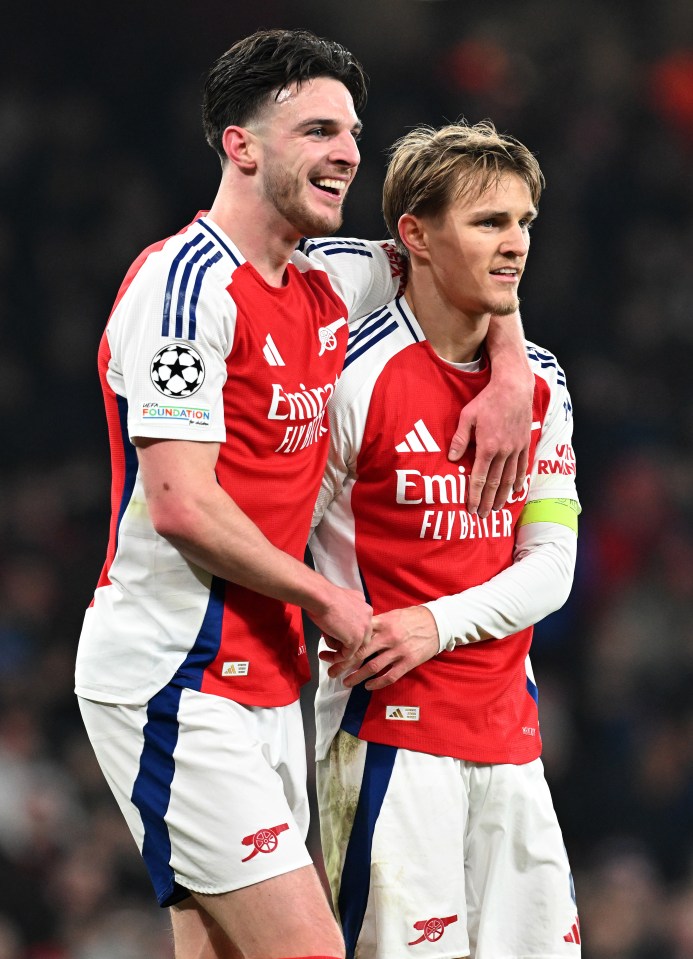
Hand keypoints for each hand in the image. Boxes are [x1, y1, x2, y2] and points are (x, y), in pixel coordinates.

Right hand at [309, 585, 371, 659]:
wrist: (321, 597)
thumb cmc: (324, 597)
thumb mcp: (340, 603)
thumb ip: (346, 613)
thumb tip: (339, 627)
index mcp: (365, 607)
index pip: (362, 627)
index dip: (349, 634)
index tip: (337, 638)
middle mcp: (368, 618)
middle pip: (361, 638)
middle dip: (346, 644)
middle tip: (332, 647)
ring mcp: (364, 630)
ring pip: (354, 648)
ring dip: (339, 652)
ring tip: (325, 653)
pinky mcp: (355, 640)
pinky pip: (346, 655)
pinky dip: (335, 658)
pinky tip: (324, 655)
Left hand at [321, 606, 438, 690]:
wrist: (438, 623)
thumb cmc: (412, 617)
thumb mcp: (392, 615)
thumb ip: (375, 623)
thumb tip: (355, 628)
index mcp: (382, 623)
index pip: (357, 636)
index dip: (342, 645)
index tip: (330, 652)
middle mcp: (388, 637)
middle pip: (360, 653)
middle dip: (344, 663)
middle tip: (331, 671)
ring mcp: (398, 650)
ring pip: (372, 667)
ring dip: (357, 676)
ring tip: (346, 682)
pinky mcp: (408, 662)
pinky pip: (390, 676)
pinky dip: (377, 683)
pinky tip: (368, 686)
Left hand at [448, 369, 532, 516]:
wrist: (514, 388)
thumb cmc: (488, 400)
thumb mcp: (467, 416)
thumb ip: (460, 439)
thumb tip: (452, 458)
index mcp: (487, 447)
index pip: (480, 478)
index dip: (475, 495)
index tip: (471, 508)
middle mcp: (504, 452)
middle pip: (496, 483)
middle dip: (488, 501)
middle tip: (483, 516)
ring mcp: (516, 449)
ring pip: (510, 479)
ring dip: (503, 496)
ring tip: (497, 508)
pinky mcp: (524, 444)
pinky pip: (523, 467)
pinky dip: (519, 481)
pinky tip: (516, 491)